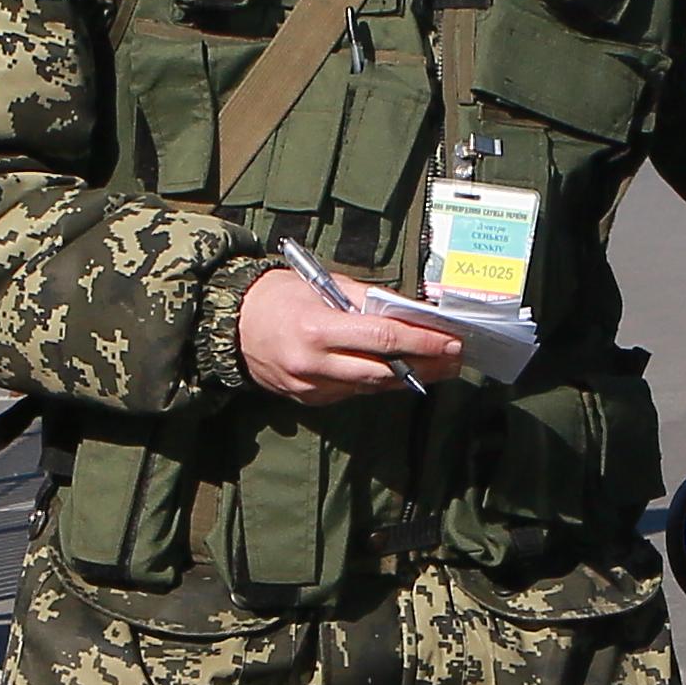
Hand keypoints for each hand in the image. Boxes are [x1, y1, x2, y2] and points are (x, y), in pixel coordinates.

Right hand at [238, 263, 462, 405]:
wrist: (230, 325)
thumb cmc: (278, 296)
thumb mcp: (321, 284)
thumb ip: (365, 301)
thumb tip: (408, 313)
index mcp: (317, 329)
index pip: (382, 338)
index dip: (421, 342)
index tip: (450, 341)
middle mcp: (314, 364)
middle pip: (383, 372)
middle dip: (424, 365)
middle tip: (455, 358)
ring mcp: (310, 387)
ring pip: (371, 386)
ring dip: (407, 377)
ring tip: (437, 367)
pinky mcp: (309, 400)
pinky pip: (352, 392)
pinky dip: (376, 381)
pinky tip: (398, 372)